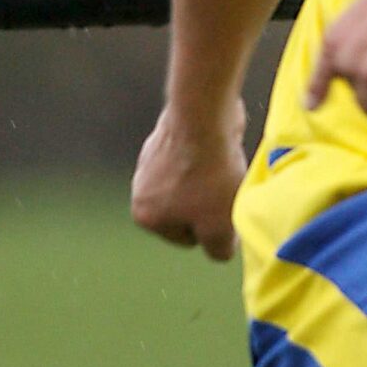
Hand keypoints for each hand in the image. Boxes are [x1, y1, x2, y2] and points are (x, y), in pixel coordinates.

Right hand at [130, 100, 248, 260]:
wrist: (204, 115)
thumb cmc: (210, 176)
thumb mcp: (219, 228)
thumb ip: (218, 249)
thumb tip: (219, 251)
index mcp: (145, 215)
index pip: (189, 238)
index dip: (212, 227)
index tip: (221, 210)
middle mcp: (141, 188)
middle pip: (191, 209)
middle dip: (211, 203)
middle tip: (226, 188)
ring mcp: (152, 159)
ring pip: (196, 182)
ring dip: (215, 179)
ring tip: (226, 167)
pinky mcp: (170, 135)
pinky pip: (199, 157)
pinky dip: (214, 156)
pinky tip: (222, 147)